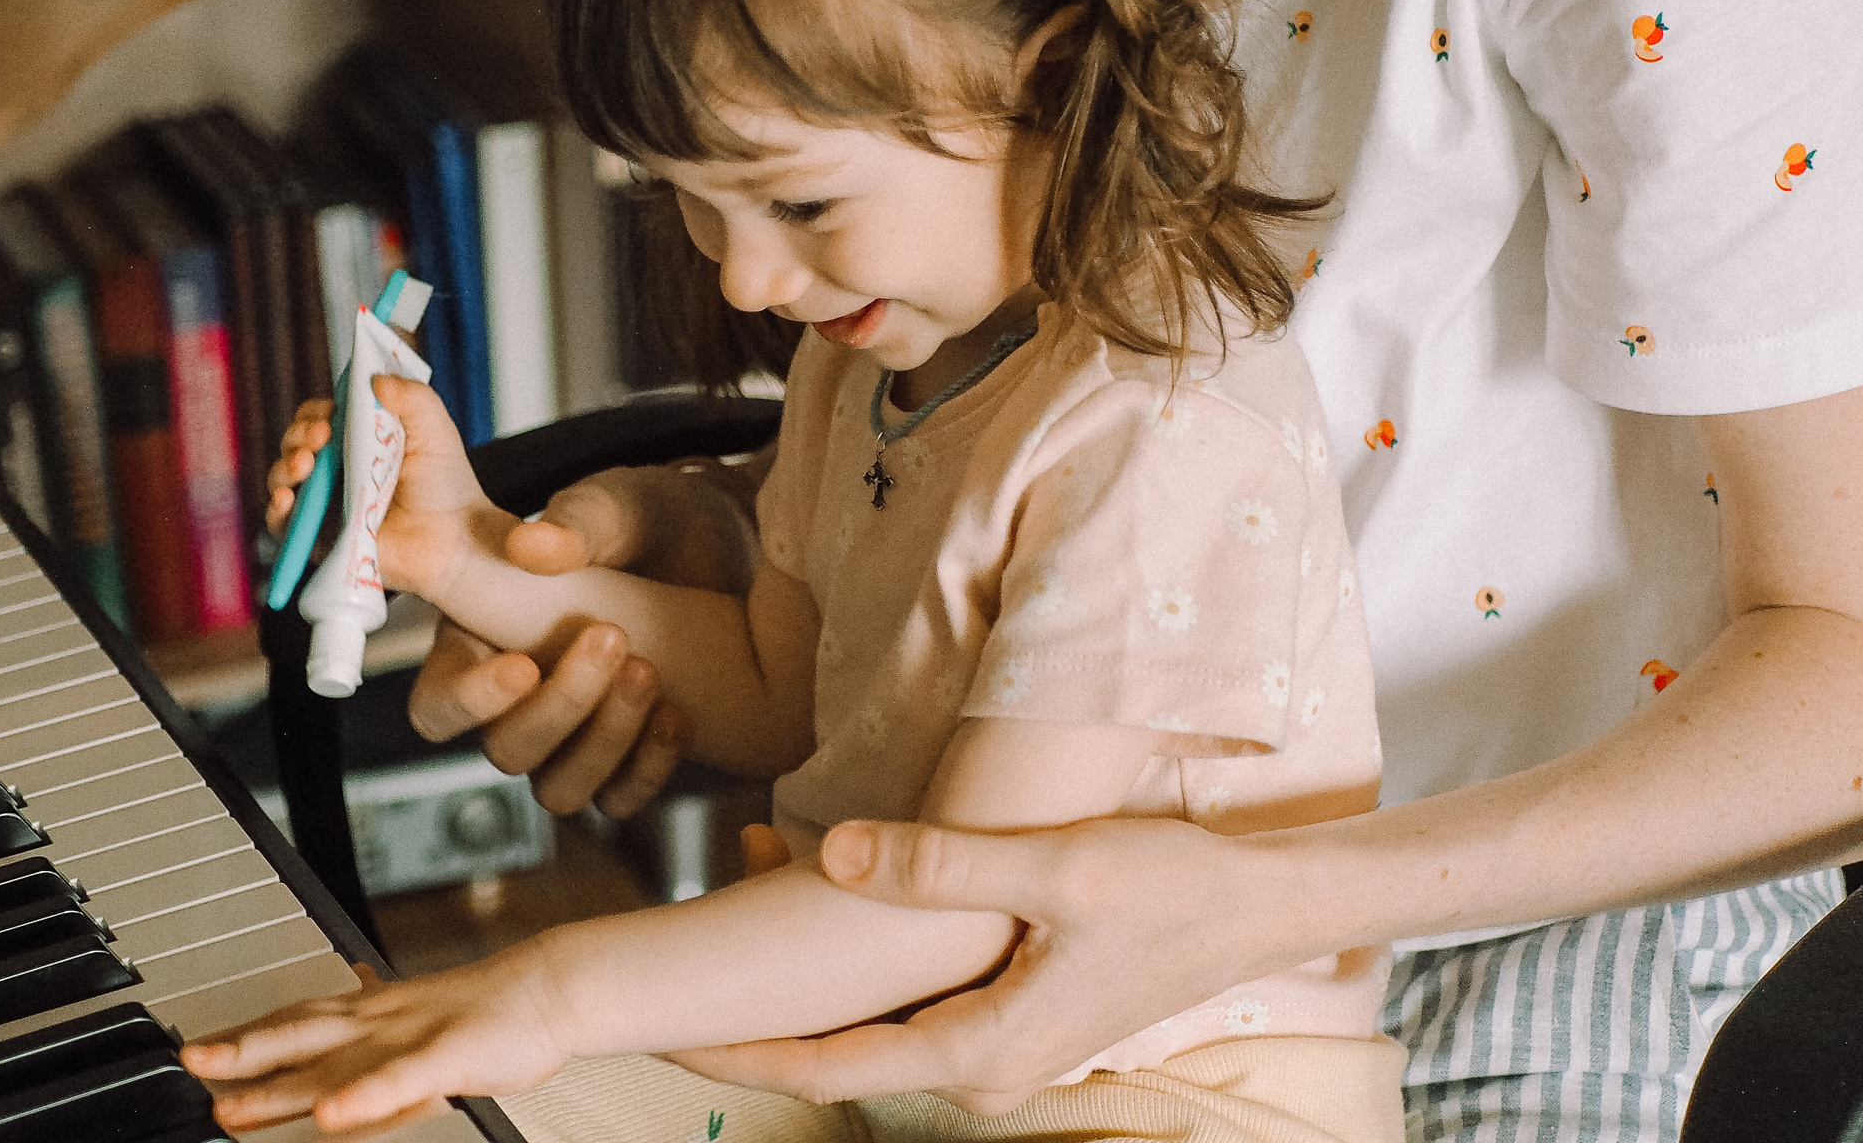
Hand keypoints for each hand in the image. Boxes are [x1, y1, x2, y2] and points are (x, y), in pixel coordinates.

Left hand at [185, 953, 571, 1133]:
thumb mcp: (414, 1019)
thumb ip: (372, 1027)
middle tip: (190, 1068)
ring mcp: (409, 1036)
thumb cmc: (481, 1011)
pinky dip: (361, 1097)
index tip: (194, 1050)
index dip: (243, 1036)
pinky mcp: (446, 1056)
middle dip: (239, 1054)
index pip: (293, 1020)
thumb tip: (338, 1021)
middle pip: (297, 1035)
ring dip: (278, 1083)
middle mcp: (378, 1020)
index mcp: (371, 1012)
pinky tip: (328, 1116)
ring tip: (230, 1106)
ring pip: (334, 1061)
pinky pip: (397, 1080)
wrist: (543, 989)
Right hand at [267, 380, 496, 602]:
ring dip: (286, 465)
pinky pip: (282, 523)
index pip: (318, 417)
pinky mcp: (321, 537)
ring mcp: (325, 502)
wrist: (455, 537)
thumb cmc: (445, 484)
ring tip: (305, 464)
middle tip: (322, 436)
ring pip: (283, 477)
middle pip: (295, 442)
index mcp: (356, 439)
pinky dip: (276, 508)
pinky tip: (287, 497)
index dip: (317, 412)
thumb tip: (375, 379)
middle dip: (299, 434)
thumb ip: (412, 396)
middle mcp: (335, 468)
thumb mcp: (434, 428)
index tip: (331, 412)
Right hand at [405, 456, 767, 818]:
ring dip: (604, 740)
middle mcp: (520, 703)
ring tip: (648, 670)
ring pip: (559, 789)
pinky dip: (648, 767)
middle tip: (613, 639)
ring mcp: (574, 739)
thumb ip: (578, 520)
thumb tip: (531, 546)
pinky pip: (620, 800)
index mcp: (483, 639)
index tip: (523, 666)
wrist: (733, 554)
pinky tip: (678, 714)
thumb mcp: (618, 507)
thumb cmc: (650, 524)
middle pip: (504, 750)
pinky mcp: (627, 762)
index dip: (468, 701)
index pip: (439, 702)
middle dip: (560, 707)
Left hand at [668, 815, 1275, 1113]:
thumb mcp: (1054, 867)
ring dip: (812, 965)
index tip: (664, 1029)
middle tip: (679, 949)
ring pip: (877, 1014)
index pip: (828, 1067)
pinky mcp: (1015, 1006)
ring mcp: (1002, 1040)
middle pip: (842, 1047)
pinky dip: (862, 950)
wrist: (1263, 904)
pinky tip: (829, 874)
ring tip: (745, 874)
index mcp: (984, 1049)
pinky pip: (915, 991)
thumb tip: (833, 860)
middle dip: (762, 1003)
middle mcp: (986, 1064)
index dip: (742, 1050)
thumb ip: (940, 865)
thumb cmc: (1173, 888)